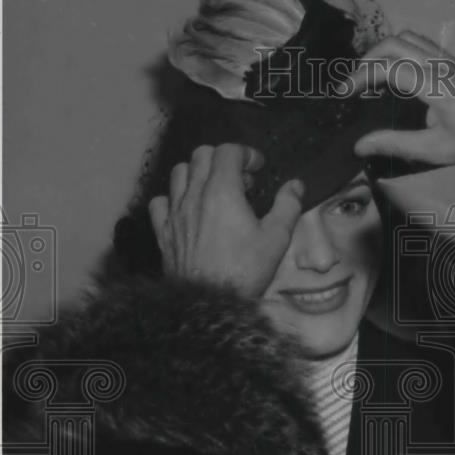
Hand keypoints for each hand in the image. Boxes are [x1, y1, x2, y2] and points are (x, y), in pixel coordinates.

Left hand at [149, 143, 303, 297]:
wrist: (211, 302)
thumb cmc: (245, 271)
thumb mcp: (276, 239)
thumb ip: (287, 206)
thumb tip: (295, 185)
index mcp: (222, 191)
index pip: (228, 151)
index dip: (245, 153)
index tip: (258, 167)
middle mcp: (194, 195)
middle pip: (201, 155)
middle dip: (222, 158)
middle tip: (240, 180)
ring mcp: (175, 213)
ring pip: (178, 173)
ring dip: (197, 174)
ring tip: (214, 190)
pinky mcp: (163, 232)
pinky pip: (159, 202)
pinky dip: (172, 198)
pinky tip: (186, 209)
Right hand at [340, 31, 454, 165]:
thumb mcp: (434, 150)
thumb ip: (395, 144)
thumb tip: (358, 145)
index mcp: (438, 87)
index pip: (391, 68)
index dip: (362, 76)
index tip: (344, 93)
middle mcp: (442, 65)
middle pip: (395, 43)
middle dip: (367, 60)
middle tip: (354, 85)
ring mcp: (448, 59)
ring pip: (406, 37)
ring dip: (382, 51)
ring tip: (369, 75)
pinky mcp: (451, 60)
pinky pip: (419, 42)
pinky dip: (397, 50)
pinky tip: (392, 70)